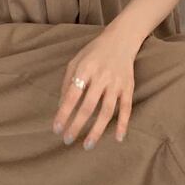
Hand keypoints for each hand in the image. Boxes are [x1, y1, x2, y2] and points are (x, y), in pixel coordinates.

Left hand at [52, 25, 139, 149]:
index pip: (72, 96)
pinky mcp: (128, 87)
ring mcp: (116, 83)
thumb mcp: (76, 61)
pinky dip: (123, 124)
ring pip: (107, 111)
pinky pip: (126, 108)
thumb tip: (61, 106)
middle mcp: (101, 77)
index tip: (56, 129)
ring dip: (97, 130)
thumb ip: (67, 82)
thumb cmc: (94, 52)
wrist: (121, 40)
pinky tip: (117, 138)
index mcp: (85, 69)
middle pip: (89, 107)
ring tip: (88, 145)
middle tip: (68, 140)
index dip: (63, 114)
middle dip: (77, 125)